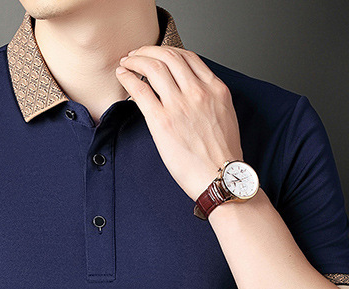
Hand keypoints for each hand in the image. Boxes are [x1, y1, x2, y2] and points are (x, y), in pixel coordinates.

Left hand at [115, 45, 243, 201]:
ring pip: (153, 67)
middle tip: (137, 55)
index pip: (188, 57)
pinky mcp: (162, 121)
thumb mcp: (225, 116)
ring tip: (127, 63)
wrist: (220, 178)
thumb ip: (210, 99)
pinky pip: (141, 90)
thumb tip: (192, 92)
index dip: (168, 51)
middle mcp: (198, 92)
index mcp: (215, 89)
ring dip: (135, 60)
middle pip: (168, 56)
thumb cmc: (222, 156)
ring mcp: (179, 105)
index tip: (157, 54)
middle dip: (148, 51)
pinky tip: (123, 76)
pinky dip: (128, 78)